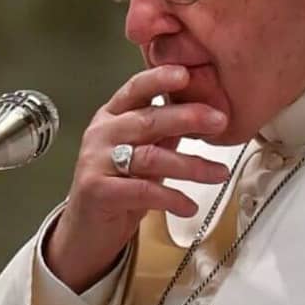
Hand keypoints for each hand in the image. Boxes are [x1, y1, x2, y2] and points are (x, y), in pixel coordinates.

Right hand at [45, 65, 230, 292]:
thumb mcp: (143, 152)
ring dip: (190, 165)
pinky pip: (142, 190)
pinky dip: (171, 198)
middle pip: (147, 119)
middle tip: (219, 120)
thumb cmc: (117, 187)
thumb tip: (203, 109)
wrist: (85, 231)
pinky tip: (189, 205)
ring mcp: (96, 162)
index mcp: (112, 117)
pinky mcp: (97, 191)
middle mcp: (102, 134)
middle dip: (187, 117)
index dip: (159, 79)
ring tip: (219, 173)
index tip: (187, 73)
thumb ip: (165, 131)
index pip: (136, 89)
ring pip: (150, 157)